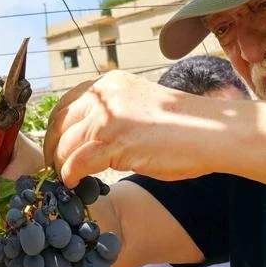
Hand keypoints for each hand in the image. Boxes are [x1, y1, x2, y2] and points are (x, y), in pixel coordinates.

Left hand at [44, 72, 205, 187]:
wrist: (213, 131)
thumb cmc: (183, 126)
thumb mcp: (139, 105)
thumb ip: (113, 113)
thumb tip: (88, 137)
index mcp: (109, 83)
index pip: (65, 104)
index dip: (55, 129)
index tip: (56, 147)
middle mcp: (104, 95)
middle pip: (59, 124)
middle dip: (53, 148)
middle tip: (55, 167)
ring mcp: (107, 117)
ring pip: (65, 145)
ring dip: (61, 165)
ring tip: (65, 178)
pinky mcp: (113, 141)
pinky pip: (76, 162)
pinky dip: (70, 175)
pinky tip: (74, 183)